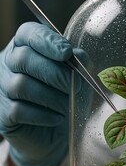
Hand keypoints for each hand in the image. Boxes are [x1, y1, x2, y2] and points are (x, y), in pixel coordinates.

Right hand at [0, 22, 86, 165]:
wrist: (57, 131)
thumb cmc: (66, 94)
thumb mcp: (76, 75)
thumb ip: (77, 62)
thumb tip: (79, 56)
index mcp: (26, 47)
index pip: (29, 33)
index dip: (47, 41)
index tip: (66, 52)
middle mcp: (8, 63)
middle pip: (24, 59)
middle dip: (55, 73)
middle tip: (75, 85)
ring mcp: (1, 88)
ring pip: (21, 85)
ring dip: (52, 96)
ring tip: (67, 105)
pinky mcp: (2, 114)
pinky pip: (19, 110)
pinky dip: (44, 115)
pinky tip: (57, 118)